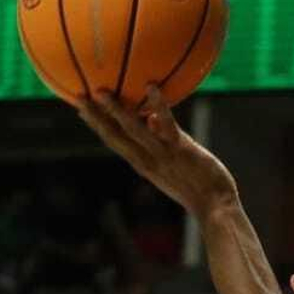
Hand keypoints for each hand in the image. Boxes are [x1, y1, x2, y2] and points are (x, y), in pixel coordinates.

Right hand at [75, 85, 238, 217]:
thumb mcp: (173, 166)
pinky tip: (151, 86)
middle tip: (78, 96)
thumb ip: (161, 143)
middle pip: (113, 135)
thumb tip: (151, 118)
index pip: (114, 141)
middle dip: (94, 117)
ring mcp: (161, 154)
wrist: (215, 207)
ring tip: (101, 91)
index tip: (82, 111)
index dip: (97, 125)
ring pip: (132, 129)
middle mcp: (146, 159)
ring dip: (115, 110)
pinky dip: (158, 105)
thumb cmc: (199, 186)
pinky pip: (166, 123)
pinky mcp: (179, 149)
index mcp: (143, 163)